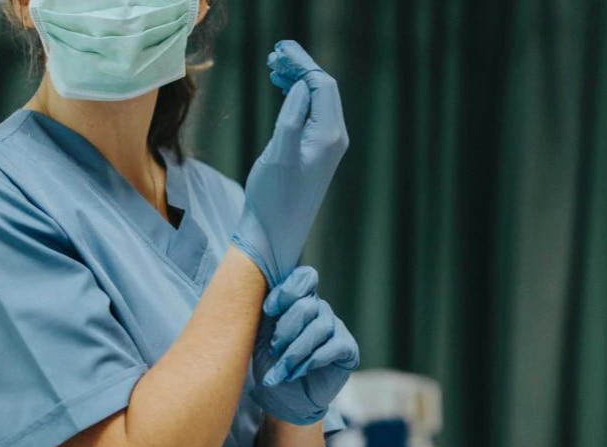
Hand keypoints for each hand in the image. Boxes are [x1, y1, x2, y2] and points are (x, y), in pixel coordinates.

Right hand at [231, 40, 348, 286]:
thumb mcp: (278, 154)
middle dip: (300, 68)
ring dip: (297, 81)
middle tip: (273, 56)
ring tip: (273, 69)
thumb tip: (301, 87)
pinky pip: (311, 115)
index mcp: (329, 136)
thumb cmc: (272, 199)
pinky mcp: (315, 155)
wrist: (274, 235)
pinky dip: (297, 99)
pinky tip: (282, 92)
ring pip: (317, 101)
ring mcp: (327, 148)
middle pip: (323, 89)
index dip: (302, 63)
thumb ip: (292, 117)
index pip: (322, 85)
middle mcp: (334, 139)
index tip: (279, 50)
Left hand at [251, 266, 359, 425]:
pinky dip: (312, 360)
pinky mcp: (347, 349)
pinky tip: (298, 372)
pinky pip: (334, 346)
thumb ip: (267, 312)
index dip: (286, 291)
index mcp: (299, 300)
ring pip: (319, 328)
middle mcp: (320, 309)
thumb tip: (261, 291)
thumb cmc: (270, 362)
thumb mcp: (261, 334)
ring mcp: (335, 327)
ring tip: (282, 369)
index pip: (304, 277)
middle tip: (274, 350)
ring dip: (295, 351)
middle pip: (308, 305)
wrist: (282, 398)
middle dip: (286, 329)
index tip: (268, 311)